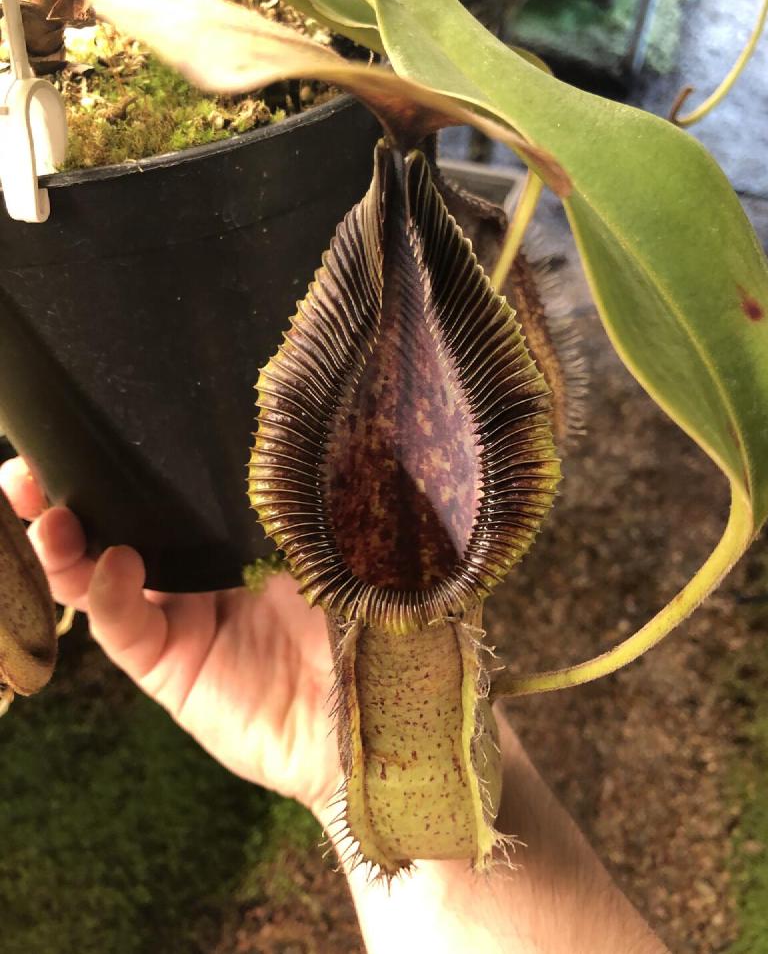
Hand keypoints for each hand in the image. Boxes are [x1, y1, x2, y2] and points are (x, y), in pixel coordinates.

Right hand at [0, 457, 340, 817]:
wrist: (375, 700)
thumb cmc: (358, 602)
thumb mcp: (319, 530)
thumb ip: (277, 491)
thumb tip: (243, 425)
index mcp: (225, 529)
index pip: (155, 490)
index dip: (113, 463)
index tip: (78, 428)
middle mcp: (190, 568)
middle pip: (108, 528)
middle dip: (60, 497)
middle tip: (24, 470)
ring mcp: (173, 617)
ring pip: (95, 577)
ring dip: (62, 547)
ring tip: (48, 517)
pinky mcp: (166, 666)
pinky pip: (125, 628)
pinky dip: (111, 595)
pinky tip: (115, 564)